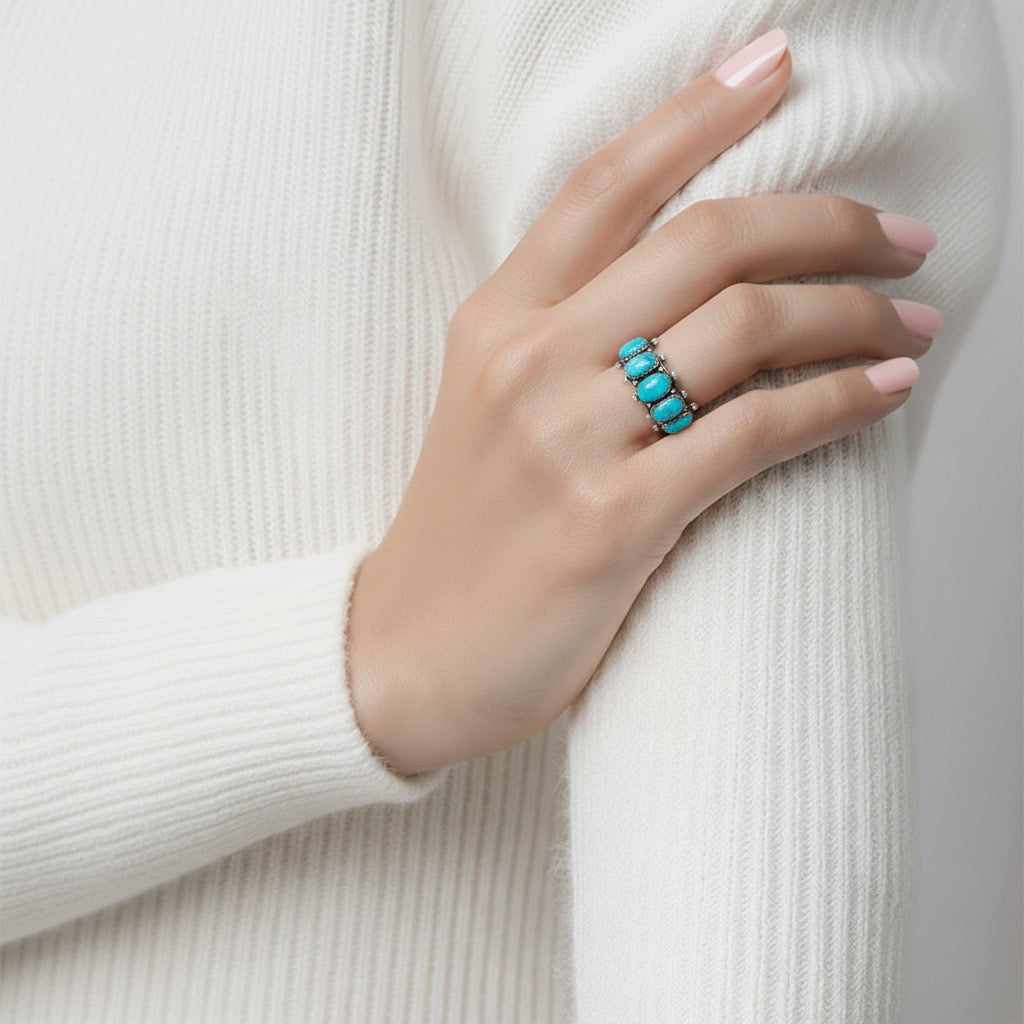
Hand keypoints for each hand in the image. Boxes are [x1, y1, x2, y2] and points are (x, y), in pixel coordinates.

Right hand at [346, 29, 938, 776]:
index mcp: (495, 319)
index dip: (698, 110)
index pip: (608, 183)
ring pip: (744, 326)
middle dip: (828, 220)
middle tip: (900, 235)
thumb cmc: (465, 534)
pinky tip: (884, 389)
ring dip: (854, 313)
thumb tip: (698, 291)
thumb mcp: (491, 406)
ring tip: (911, 320)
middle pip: (705, 240)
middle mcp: (528, 360)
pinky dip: (839, 401)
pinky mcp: (612, 521)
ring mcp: (567, 438)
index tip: (775, 64)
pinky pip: (754, 432)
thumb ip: (569, 335)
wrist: (404, 654)